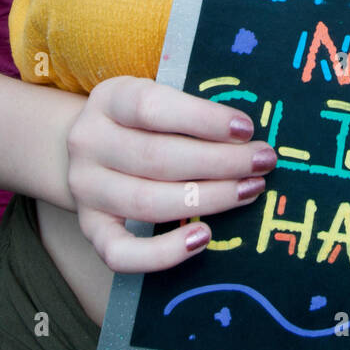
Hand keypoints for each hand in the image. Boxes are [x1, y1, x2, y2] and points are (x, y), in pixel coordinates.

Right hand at [66, 75, 275, 273]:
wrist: (94, 149)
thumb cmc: (144, 120)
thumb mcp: (159, 96)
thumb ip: (192, 109)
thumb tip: (247, 133)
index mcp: (109, 99)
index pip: (152, 107)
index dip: (202, 119)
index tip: (246, 129)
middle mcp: (89, 142)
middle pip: (157, 158)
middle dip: (220, 162)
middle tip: (263, 161)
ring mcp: (85, 189)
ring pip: (147, 202)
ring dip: (208, 199)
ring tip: (249, 190)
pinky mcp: (90, 229)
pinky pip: (121, 253)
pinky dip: (163, 252)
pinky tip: (203, 236)